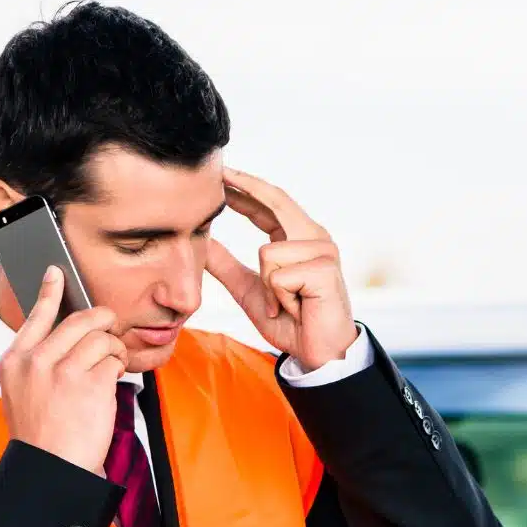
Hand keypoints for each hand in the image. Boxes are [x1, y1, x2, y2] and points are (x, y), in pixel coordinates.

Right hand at [0, 266, 124, 475]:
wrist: (52, 468)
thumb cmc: (41, 434)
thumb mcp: (21, 392)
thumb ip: (36, 362)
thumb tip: (66, 337)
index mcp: (14, 361)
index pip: (35, 316)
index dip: (48, 291)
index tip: (56, 271)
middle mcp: (36, 361)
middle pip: (80, 320)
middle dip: (103, 321)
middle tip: (111, 328)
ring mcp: (63, 371)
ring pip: (102, 338)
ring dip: (114, 350)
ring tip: (110, 367)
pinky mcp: (90, 383)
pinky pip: (115, 361)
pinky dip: (119, 369)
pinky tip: (110, 384)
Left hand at [205, 167, 357, 368]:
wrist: (317, 354)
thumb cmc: (291, 323)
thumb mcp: (250, 290)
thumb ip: (227, 265)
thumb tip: (201, 242)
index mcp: (300, 239)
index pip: (270, 204)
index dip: (245, 189)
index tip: (221, 175)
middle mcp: (315, 238)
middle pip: (276, 202)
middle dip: (247, 187)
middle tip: (221, 172)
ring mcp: (323, 252)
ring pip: (267, 253)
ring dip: (266, 288)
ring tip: (286, 306)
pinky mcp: (324, 270)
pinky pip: (278, 275)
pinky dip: (278, 298)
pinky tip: (297, 309)